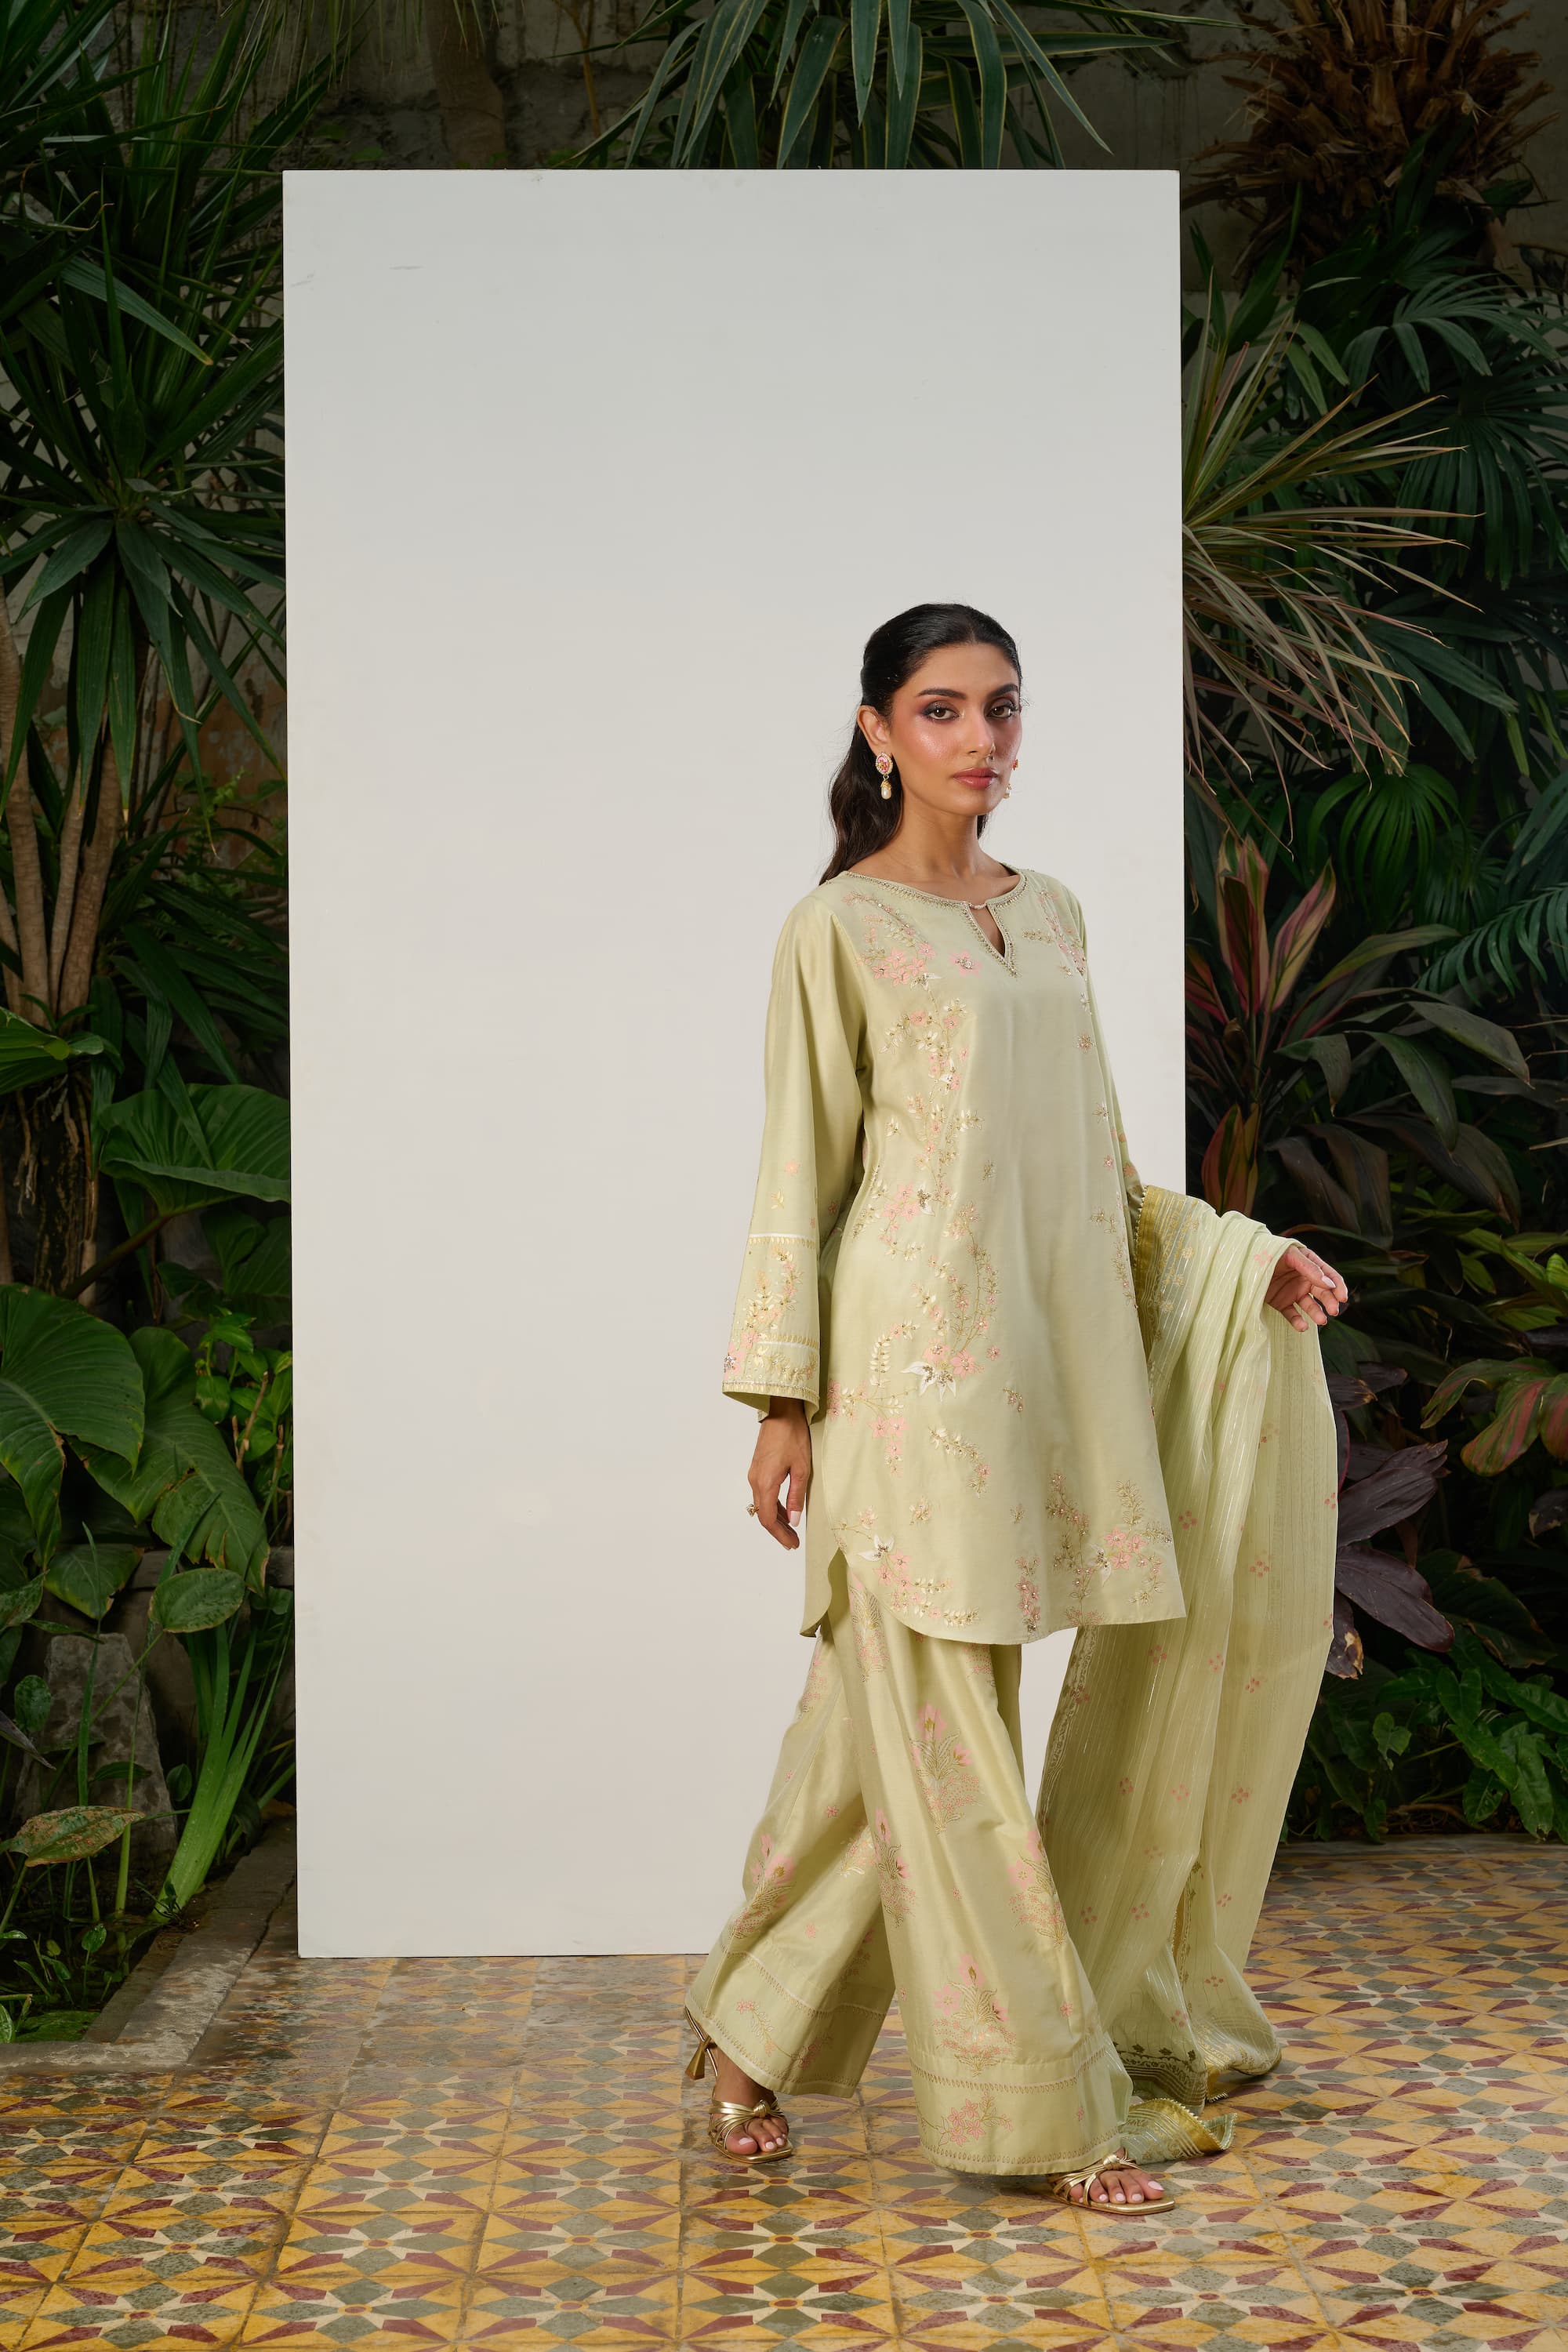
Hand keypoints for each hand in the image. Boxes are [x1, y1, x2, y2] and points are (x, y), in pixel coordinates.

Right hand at [749, 1399, 810, 1548]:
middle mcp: (755, 1481)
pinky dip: (773, 1506)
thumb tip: (794, 1519)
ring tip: (791, 1530)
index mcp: (765, 1482)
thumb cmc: (793, 1436)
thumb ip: (796, 1495)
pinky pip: (763, 1494)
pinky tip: (785, 1510)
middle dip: (778, 1530)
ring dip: (776, 1519)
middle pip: (763, 1514)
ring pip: (762, 1505)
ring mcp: (754, 1474)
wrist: (780, 1412)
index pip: (768, 1518)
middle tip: (792, 1542)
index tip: (792, 1544)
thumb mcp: (801, 1468)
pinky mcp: (758, 1468)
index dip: (780, 1534)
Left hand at [1265, 1244, 1347, 1331]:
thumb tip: (1329, 1283)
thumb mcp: (1291, 1255)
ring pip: (1309, 1306)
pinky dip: (1298, 1321)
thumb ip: (1309, 1268)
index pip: (1330, 1276)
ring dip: (1316, 1313)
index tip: (1342, 1297)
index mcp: (1310, 1265)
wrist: (1246, 1260)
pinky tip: (1302, 1326)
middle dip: (1330, 1302)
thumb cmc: (1269, 1251)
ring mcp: (1293, 1292)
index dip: (1338, 1286)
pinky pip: (1292, 1314)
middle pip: (1322, 1293)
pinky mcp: (1281, 1303)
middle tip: (1333, 1311)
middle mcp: (1304, 1279)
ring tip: (1321, 1320)